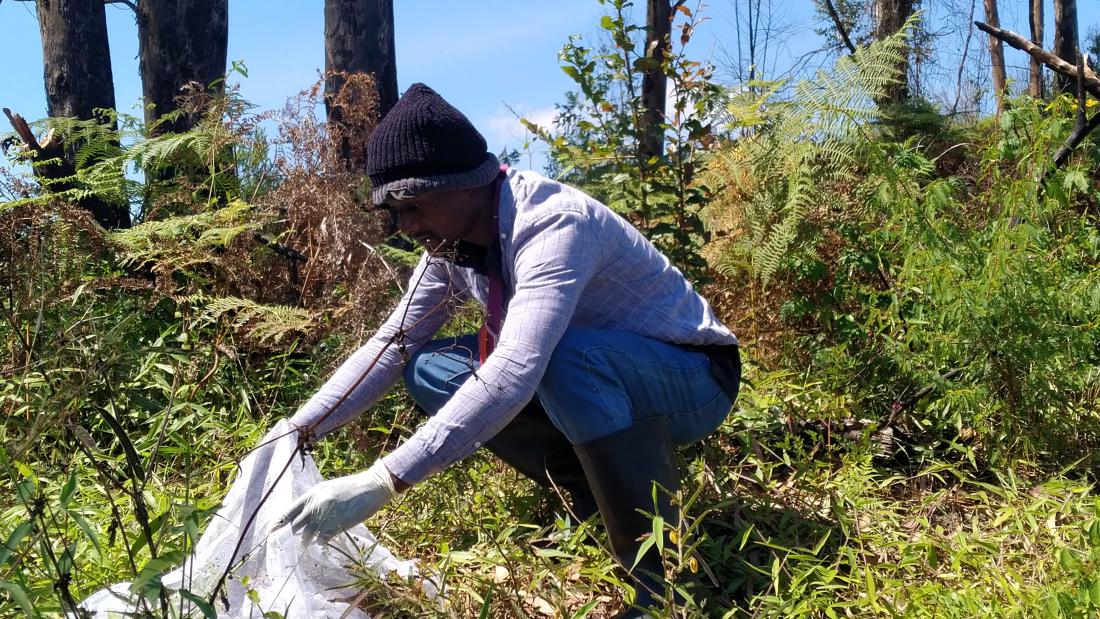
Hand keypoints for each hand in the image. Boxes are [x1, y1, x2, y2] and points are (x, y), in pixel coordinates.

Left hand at [275, 460, 397, 546]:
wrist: (372, 487)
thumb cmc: (352, 487)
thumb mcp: (329, 489)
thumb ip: (316, 500)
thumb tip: (305, 514)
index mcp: (313, 494)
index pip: (290, 510)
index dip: (279, 522)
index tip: (271, 530)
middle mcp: (316, 504)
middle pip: (296, 525)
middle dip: (294, 534)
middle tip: (294, 540)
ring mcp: (326, 515)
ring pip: (308, 535)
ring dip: (307, 541)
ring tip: (308, 543)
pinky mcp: (336, 524)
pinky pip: (322, 539)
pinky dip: (322, 541)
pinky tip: (325, 539)